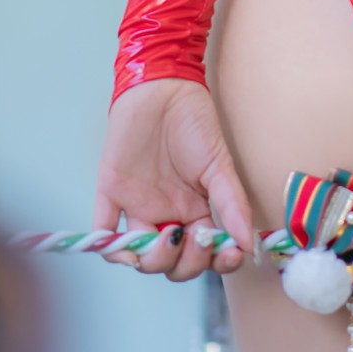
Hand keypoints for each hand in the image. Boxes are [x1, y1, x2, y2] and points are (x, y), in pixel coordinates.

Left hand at [93, 78, 255, 282]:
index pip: (202, 254)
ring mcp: (136, 206)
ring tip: (169, 235)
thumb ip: (233, 205)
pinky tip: (124, 245)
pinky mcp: (111, 192)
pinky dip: (110, 247)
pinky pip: (103, 230)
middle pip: (171, 262)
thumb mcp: (219, 165)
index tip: (229, 255)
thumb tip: (249, 243)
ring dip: (154, 258)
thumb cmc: (194, 123)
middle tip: (195, 238)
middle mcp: (165, 215)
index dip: (215, 263)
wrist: (163, 88)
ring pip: (139, 255)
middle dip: (185, 263)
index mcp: (193, 211)